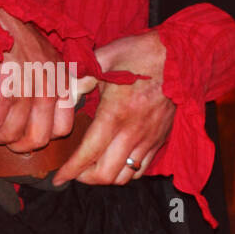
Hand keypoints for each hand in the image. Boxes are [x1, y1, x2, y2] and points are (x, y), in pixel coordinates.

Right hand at [0, 0, 93, 153]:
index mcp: (60, 78)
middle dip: (16, 142)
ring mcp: (25, 83)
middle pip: (38, 137)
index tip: (25, 132)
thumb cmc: (12, 34)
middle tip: (1, 135)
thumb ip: (58, 81)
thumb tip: (67, 101)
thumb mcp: (45, 54)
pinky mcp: (2, 81)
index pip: (62, 128)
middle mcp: (47, 83)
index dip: (41, 136)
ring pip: (14, 133)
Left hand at [53, 30, 174, 186]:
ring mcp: (149, 139)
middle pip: (107, 174)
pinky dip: (126, 172)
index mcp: (114, 114)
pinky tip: (114, 161)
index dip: (70, 171)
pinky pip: (142, 168)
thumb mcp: (101, 59)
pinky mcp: (160, 139)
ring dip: (105, 178)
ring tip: (91, 169)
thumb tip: (59, 96)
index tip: (56, 178)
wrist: (177, 55)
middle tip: (72, 172)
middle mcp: (133, 133)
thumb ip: (77, 79)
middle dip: (85, 179)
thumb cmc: (137, 54)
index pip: (88, 154)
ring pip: (126, 176)